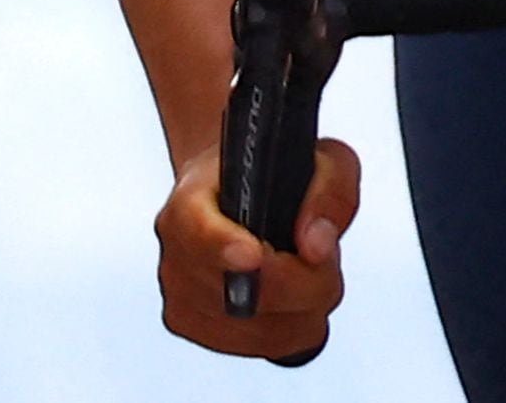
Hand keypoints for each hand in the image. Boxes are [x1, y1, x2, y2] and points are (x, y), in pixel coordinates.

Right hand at [157, 136, 355, 358]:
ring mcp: (177, 291)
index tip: (254, 255)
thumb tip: (316, 244)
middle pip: (242, 292)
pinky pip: (256, 345)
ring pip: (256, 327)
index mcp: (192, 198)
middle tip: (326, 259)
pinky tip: (297, 301)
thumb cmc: (281, 174)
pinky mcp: (190, 324)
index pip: (195, 229)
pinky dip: (290, 329)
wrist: (244, 189)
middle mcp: (175, 248)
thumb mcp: (324, 159)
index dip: (224, 247)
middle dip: (305, 281)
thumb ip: (330, 192)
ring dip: (304, 308)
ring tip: (312, 273)